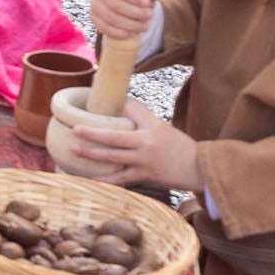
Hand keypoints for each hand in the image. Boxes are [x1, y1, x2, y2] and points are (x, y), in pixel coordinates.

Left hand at [51, 95, 200, 190]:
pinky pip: (121, 179)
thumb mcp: (163, 129)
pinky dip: (105, 180)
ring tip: (74, 149)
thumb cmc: (180, 147)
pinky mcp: (145, 175)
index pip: (131, 110)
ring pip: (112, 157)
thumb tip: (122, 111)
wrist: (200, 168)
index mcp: (152, 126)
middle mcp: (147, 142)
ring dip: (91, 154)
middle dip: (92, 132)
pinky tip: (90, 180)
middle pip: (113, 136)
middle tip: (75, 129)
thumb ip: (143, 122)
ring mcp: (144, 160)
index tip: (98, 94)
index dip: (116, 106)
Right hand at [89, 0, 176, 45]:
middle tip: (149, 17)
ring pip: (109, 17)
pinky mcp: (94, 18)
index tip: (148, 3)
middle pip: (112, 3)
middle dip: (133, 12)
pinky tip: (131, 33)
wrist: (127, 6)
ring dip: (128, 24)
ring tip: (143, 26)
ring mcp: (95, 4)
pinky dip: (119, 32)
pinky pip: (103, 27)